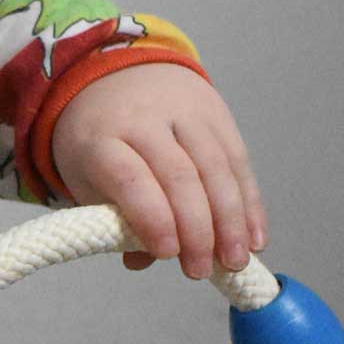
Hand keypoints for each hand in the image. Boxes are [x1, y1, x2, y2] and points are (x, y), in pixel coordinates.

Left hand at [50, 63, 266, 277]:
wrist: (115, 73)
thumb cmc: (99, 140)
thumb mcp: (87, 180)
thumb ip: (114, 222)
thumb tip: (143, 260)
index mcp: (103, 138)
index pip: (131, 178)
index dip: (153, 217)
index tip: (169, 254)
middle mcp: (146, 119)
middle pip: (180, 175)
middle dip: (197, 229)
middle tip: (201, 270)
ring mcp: (185, 112)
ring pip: (216, 167)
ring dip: (231, 220)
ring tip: (236, 260)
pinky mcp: (217, 111)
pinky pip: (238, 160)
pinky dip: (249, 202)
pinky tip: (255, 236)